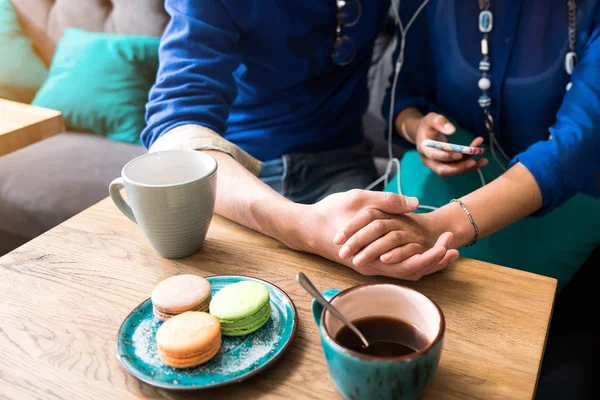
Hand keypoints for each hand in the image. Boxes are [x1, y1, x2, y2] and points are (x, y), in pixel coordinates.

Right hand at [333, 209, 459, 278]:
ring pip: (406, 272)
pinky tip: (426, 251)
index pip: (410, 265)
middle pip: (412, 273)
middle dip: (436, 261)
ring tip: (448, 250)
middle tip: (455, 248)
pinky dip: (414, 261)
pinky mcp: (370, 262)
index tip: (449, 244)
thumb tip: (415, 202)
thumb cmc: (331, 212)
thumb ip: (387, 201)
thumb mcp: (358, 199)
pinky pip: (397, 267)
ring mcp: (371, 266)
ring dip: (427, 263)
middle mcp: (373, 266)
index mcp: (373, 254)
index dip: (433, 257)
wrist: (307, 228)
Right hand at [414, 112, 487, 175]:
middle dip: (459, 167)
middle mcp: (429, 160)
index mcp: (424, 149)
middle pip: (443, 170)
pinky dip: (469, 163)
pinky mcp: (446, 165)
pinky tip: (481, 158)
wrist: (424, 133)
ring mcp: (437, 164)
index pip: (434, 155)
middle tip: (473, 162)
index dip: (447, 156)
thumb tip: (452, 130)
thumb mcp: (431, 118)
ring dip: (468, 167)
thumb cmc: (427, 125)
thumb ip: (439, 122)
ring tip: (484, 161)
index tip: (460, 154)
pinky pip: (457, 167)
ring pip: (452, 170)